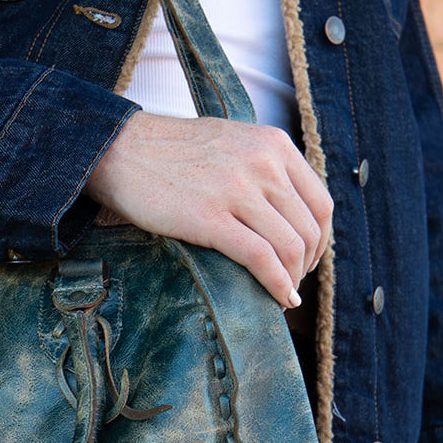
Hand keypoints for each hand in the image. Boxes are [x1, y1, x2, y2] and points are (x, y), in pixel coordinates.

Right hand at [84, 111, 332, 308]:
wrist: (121, 150)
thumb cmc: (170, 152)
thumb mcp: (232, 143)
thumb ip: (262, 167)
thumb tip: (284, 209)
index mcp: (273, 145)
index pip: (321, 203)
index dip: (320, 241)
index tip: (306, 260)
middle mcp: (263, 164)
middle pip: (308, 229)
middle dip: (306, 265)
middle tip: (293, 284)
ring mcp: (238, 191)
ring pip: (290, 246)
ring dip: (293, 280)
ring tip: (283, 295)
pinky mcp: (210, 219)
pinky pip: (261, 258)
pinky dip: (277, 284)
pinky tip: (279, 299)